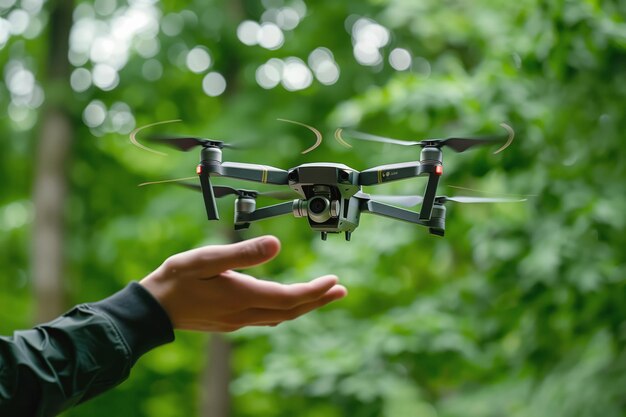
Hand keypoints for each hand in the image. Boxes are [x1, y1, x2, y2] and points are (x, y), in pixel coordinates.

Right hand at [139, 235, 346, 331]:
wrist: (152, 311)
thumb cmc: (176, 280)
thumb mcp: (207, 259)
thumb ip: (244, 253)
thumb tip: (277, 245)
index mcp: (243, 296)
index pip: (290, 297)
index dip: (315, 291)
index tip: (334, 281)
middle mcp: (245, 313)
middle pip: (291, 310)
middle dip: (318, 300)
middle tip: (340, 290)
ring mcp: (238, 321)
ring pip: (281, 317)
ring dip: (305, 306)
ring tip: (323, 296)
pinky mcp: (230, 322)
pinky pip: (267, 319)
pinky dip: (285, 310)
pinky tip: (286, 305)